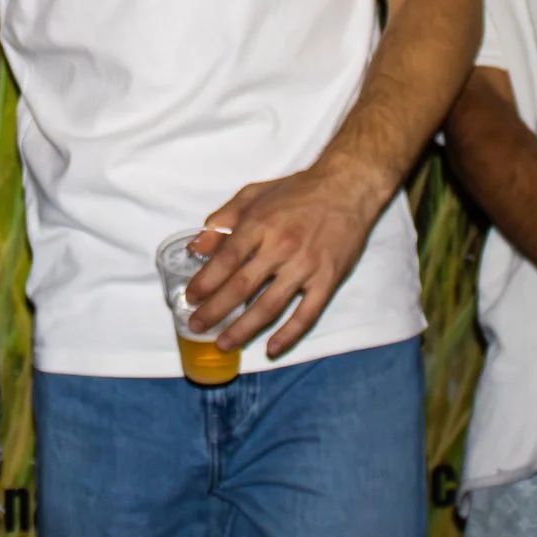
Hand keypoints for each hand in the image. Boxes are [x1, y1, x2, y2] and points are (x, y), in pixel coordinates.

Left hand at [185, 163, 391, 358]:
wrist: (346, 188)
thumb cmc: (296, 191)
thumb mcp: (253, 195)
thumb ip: (222, 219)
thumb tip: (195, 246)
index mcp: (260, 224)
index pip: (226, 259)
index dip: (205, 282)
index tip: (190, 298)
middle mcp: (281, 246)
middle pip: (242, 286)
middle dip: (215, 311)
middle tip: (196, 326)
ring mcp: (306, 266)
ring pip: (270, 306)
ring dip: (244, 329)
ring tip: (224, 343)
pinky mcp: (328, 280)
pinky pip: (306, 314)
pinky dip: (288, 335)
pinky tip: (271, 348)